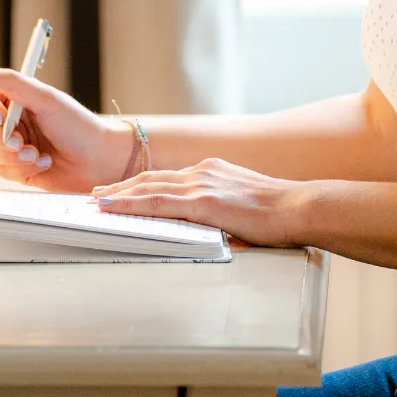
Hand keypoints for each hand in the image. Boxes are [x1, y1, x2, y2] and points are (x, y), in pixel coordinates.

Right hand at [0, 62, 132, 191]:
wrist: (98, 160)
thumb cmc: (78, 126)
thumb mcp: (47, 99)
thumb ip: (13, 83)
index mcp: (14, 96)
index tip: (1, 115)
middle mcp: (9, 119)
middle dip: (0, 137)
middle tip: (21, 141)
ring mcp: (10, 144)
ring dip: (11, 156)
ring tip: (37, 154)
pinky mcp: (15, 168)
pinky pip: (0, 170)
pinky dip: (21, 169)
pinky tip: (44, 164)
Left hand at [90, 157, 308, 246]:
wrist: (297, 207)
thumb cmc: (278, 213)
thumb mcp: (243, 203)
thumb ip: (222, 208)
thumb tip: (210, 225)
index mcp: (212, 171)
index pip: (168, 177)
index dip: (142, 184)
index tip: (122, 190)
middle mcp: (203, 171)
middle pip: (153, 178)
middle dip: (123, 188)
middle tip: (99, 195)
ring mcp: (201, 184)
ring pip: (149, 188)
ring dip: (120, 195)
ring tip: (99, 202)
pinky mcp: (202, 201)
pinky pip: (158, 202)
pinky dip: (133, 204)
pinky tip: (116, 208)